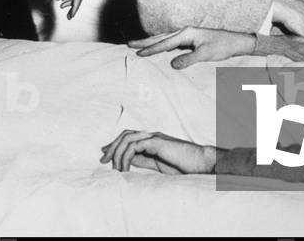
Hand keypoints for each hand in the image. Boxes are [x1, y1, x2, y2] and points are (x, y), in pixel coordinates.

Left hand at [100, 129, 216, 173]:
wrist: (200, 162)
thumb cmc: (183, 165)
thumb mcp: (158, 164)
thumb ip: (144, 159)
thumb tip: (128, 161)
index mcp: (152, 140)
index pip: (128, 137)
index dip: (115, 145)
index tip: (104, 155)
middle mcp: (151, 135)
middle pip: (124, 135)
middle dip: (112, 147)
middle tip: (103, 160)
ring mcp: (154, 137)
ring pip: (127, 139)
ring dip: (117, 153)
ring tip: (115, 169)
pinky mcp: (156, 142)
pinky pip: (134, 146)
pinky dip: (126, 158)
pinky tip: (125, 169)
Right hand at [128, 26, 256, 68]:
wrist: (235, 41)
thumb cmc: (222, 46)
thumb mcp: (206, 54)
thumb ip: (189, 59)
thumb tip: (172, 64)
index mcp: (187, 33)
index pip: (165, 42)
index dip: (151, 49)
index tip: (138, 53)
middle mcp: (185, 31)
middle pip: (160, 37)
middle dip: (144, 41)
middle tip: (128, 44)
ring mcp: (187, 35)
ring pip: (164, 38)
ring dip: (151, 42)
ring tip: (137, 44)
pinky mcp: (189, 40)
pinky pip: (170, 42)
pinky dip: (160, 44)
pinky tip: (156, 48)